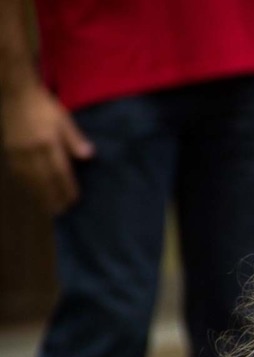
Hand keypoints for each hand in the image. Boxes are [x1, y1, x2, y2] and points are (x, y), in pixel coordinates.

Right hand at [1, 83, 93, 212]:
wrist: (14, 92)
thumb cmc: (43, 104)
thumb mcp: (63, 118)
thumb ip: (75, 139)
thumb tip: (89, 156)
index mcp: (48, 142)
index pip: (60, 171)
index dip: (67, 188)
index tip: (74, 200)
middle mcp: (32, 150)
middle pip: (44, 180)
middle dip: (53, 197)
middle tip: (62, 212)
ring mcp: (18, 151)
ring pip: (29, 179)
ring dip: (39, 195)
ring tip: (48, 208)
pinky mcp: (8, 150)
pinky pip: (17, 173)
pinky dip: (26, 185)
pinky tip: (31, 192)